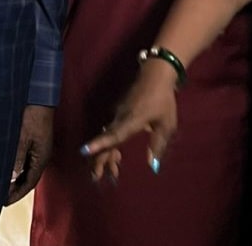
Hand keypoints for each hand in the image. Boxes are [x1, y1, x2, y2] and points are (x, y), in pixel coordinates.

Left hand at [7, 104, 53, 203]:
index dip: (16, 194)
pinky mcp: (34, 141)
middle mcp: (41, 156)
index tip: (4, 202)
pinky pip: (25, 160)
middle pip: (28, 178)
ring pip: (26, 170)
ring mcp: (39, 149)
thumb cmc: (32, 115)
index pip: (29, 183)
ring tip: (1, 186)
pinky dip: (16, 167)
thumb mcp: (22, 138)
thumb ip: (17, 158)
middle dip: (15, 189)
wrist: (39, 98)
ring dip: (15, 179)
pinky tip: (6, 167)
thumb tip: (10, 178)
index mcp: (41, 158)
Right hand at [80, 59, 179, 181]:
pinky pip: (111, 130)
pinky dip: (110, 144)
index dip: (101, 144)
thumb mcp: (166, 124)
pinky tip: (114, 155)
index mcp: (132, 121)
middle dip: (100, 158)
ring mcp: (119, 114)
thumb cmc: (163, 101)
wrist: (155, 75)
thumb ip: (158, 144)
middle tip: (95, 176)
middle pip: (107, 139)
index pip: (114, 135)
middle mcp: (121, 118)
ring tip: (104, 172)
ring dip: (105, 154)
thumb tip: (152, 166)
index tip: (85, 151)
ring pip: (108, 136)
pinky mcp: (120, 112)